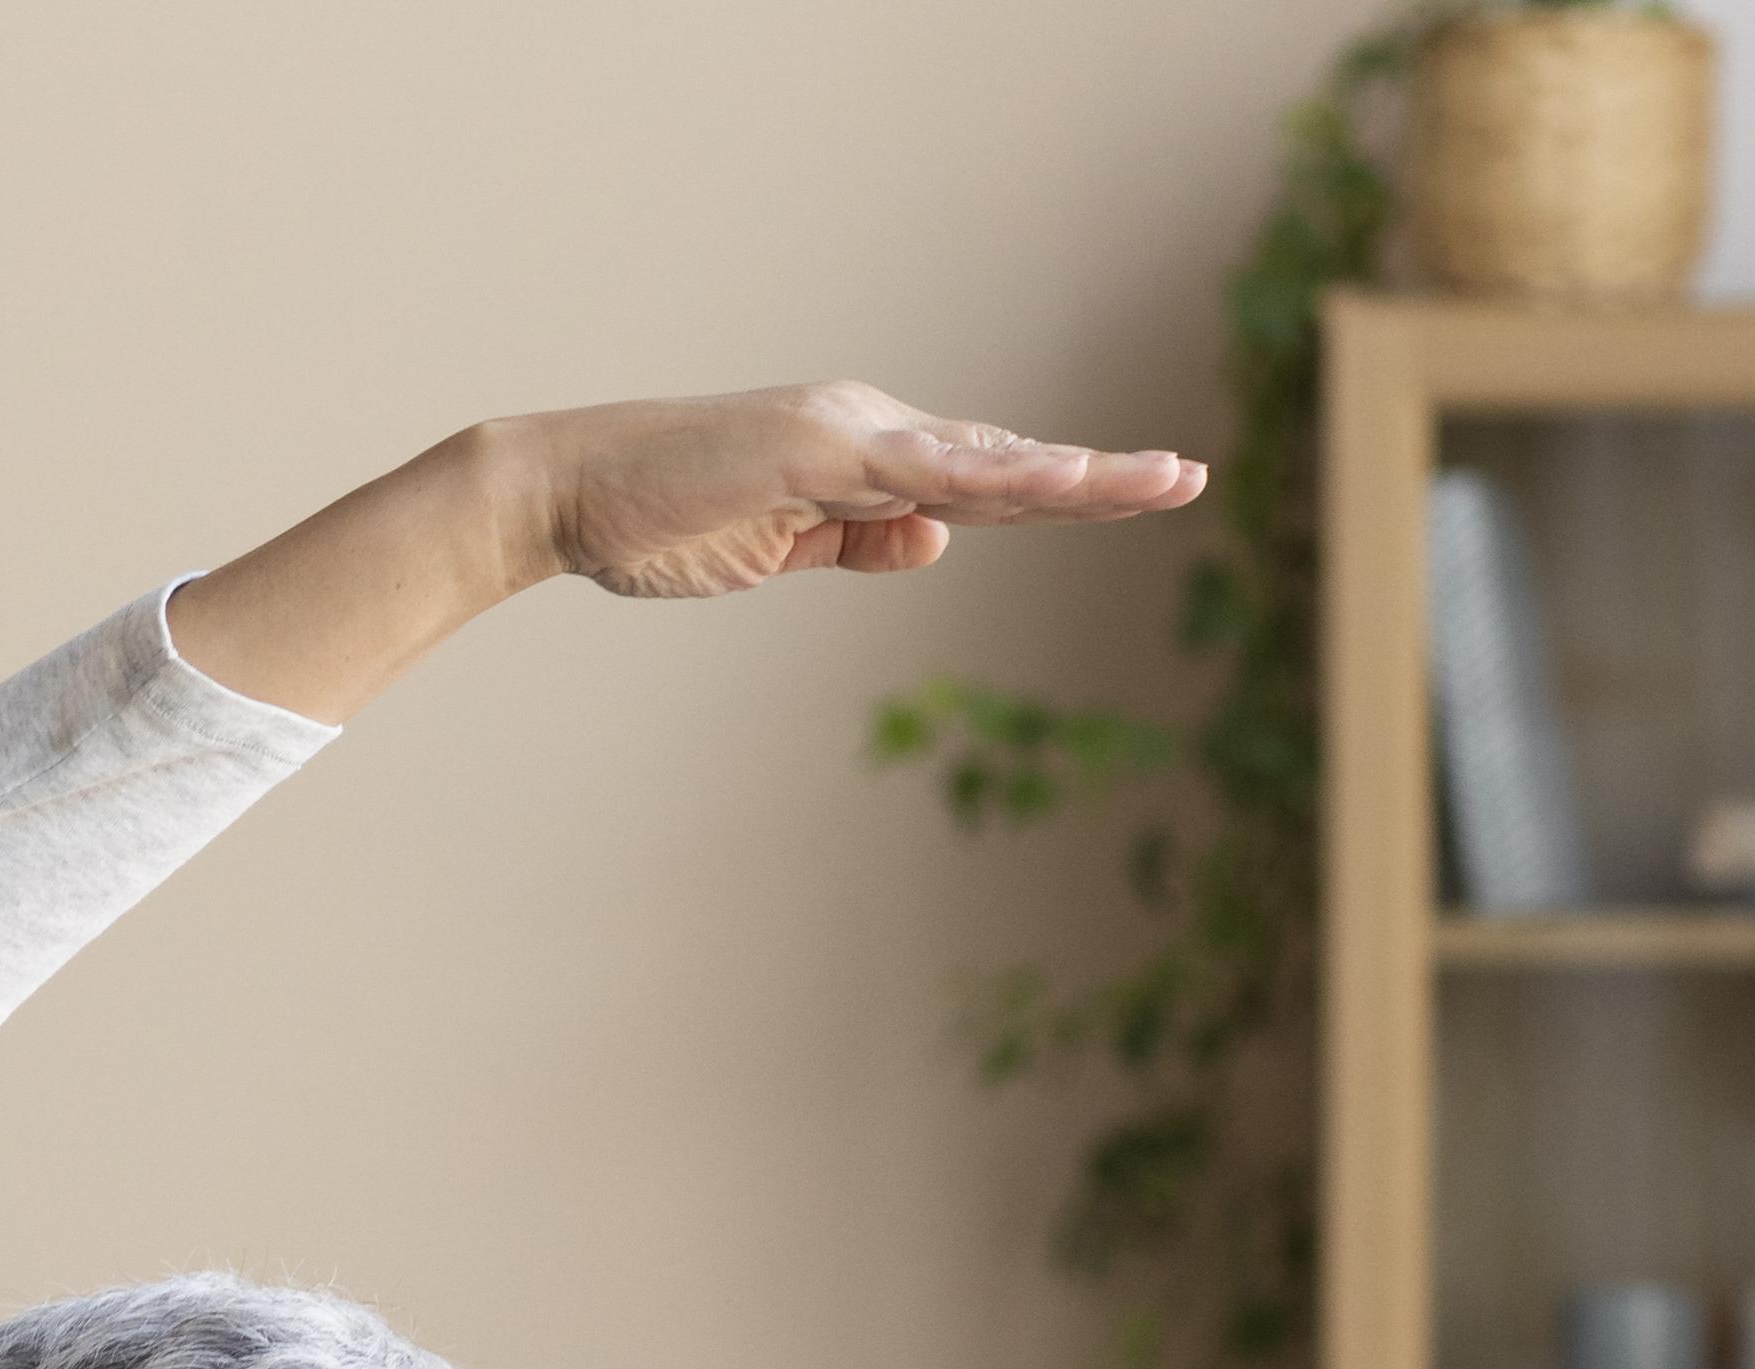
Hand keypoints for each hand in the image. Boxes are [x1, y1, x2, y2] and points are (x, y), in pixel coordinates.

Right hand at [506, 380, 1201, 599]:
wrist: (568, 492)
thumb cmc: (656, 522)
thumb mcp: (774, 552)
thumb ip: (857, 546)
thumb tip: (940, 542)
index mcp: (860, 460)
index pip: (978, 482)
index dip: (1056, 491)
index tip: (1131, 495)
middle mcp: (868, 431)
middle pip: (1002, 463)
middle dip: (1096, 478)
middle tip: (1186, 479)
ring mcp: (847, 434)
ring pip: (982, 460)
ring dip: (1072, 475)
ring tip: (1157, 481)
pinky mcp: (817, 448)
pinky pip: (919, 466)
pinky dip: (988, 474)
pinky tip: (1051, 481)